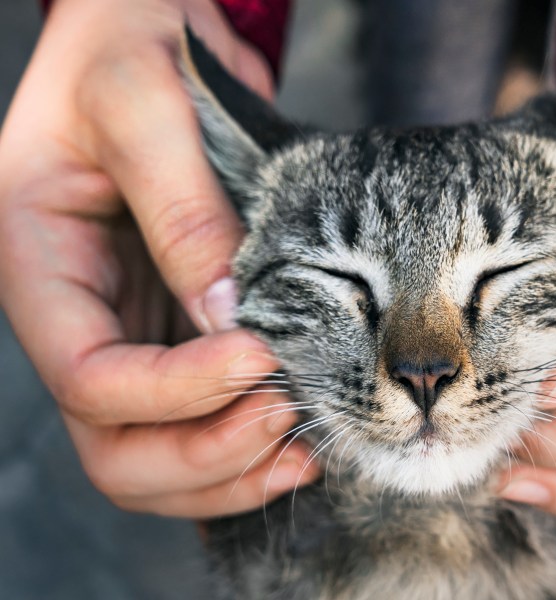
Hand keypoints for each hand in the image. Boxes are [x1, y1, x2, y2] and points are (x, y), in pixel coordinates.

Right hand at [0, 0, 315, 517]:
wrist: (152, 33)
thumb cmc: (128, 47)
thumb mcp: (144, 106)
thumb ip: (181, 211)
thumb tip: (229, 317)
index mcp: (39, 267)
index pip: (89, 376)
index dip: (176, 391)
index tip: (263, 357)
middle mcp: (80, 316)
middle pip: (114, 445)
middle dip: (202, 452)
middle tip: (286, 418)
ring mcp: (132, 332)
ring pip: (155, 453)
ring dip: (228, 468)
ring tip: (303, 447)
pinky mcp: (179, 331)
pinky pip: (199, 421)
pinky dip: (246, 447)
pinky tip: (300, 437)